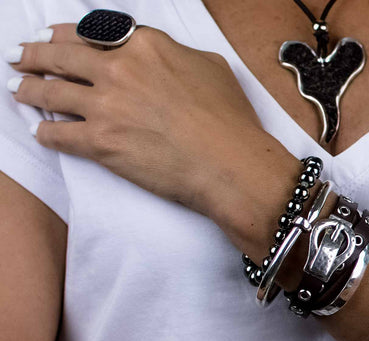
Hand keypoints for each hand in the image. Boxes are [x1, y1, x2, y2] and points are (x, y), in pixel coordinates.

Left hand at [7, 24, 290, 217]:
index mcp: (146, 46)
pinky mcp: (99, 142)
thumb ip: (177, 55)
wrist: (230, 164)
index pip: (93, 32)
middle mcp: (120, 69)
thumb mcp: (211, 68)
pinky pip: (58, 133)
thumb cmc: (230, 121)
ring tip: (18, 89)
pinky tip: (41, 130)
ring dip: (29, 89)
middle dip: (34, 55)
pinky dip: (45, 131)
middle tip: (20, 56)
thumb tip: (164, 59)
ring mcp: (106, 106)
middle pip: (61, 56)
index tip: (53, 37)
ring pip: (50, 91)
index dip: (65, 33)